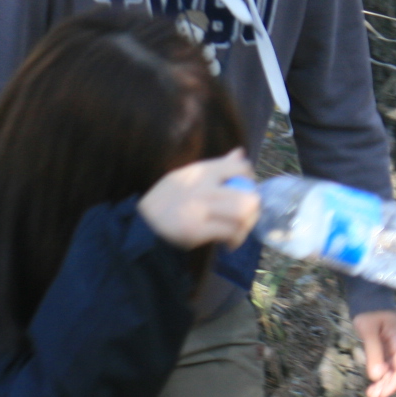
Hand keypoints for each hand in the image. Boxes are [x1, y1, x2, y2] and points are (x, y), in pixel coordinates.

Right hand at [138, 150, 260, 251]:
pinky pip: (229, 233)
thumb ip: (217, 167)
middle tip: (245, 217)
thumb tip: (240, 153)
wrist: (142, 223)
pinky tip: (227, 243)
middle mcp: (202, 187)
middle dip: (253, 209)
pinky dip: (234, 241)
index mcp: (201, 171)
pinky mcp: (196, 230)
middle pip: (248, 196)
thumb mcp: (189, 176)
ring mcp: (199, 209)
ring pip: (242, 215)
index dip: (250, 180)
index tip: (245, 191)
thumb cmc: (168, 199)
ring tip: (237, 232)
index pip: (241, 168)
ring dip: (245, 227)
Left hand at [353, 309, 395, 396]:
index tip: (380, 395)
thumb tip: (377, 376)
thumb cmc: (368, 309)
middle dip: (386, 385)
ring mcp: (395, 343)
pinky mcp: (388, 342)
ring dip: (383, 380)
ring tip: (371, 393)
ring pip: (392, 367)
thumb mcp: (367, 331)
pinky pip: (387, 361)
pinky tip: (373, 380)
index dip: (392, 384)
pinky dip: (381, 371)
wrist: (367, 292)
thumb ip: (374, 353)